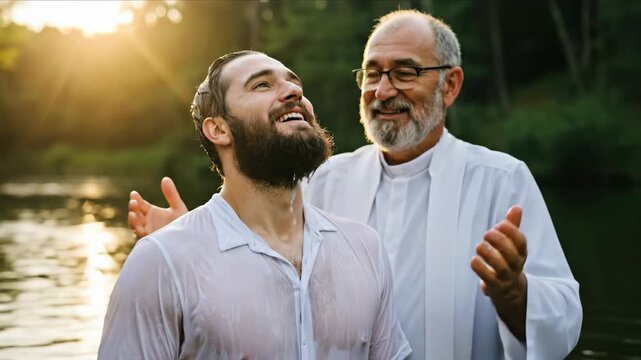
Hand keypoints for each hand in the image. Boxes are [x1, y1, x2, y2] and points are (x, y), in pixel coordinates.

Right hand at [128, 177, 187, 238]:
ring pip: (135, 226)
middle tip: (133, 202)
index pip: (140, 204)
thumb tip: (165, 178)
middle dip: (133, 208)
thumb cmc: (183, 224)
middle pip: (135, 214)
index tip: (134, 193)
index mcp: (151, 212)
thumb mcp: (178, 208)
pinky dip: (139, 232)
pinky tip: (139, 228)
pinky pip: (142, 238)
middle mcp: (147, 222)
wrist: (190, 240)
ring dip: (133, 220)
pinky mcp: (151, 241)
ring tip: (133, 214)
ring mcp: (148, 232)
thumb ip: (171, 194)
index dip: (136, 199)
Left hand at [471, 205, 527, 340]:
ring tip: (480, 246)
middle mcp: (515, 266)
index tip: (499, 224)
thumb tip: (516, 207)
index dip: (511, 231)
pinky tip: (474, 260)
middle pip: (511, 254)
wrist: (510, 292)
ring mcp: (505, 278)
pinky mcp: (494, 287)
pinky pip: (487, 277)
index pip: (521, 242)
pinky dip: (479, 267)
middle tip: (487, 234)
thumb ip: (512, 226)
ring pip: (500, 266)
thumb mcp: (512, 245)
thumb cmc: (507, 262)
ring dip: (487, 253)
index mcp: (521, 253)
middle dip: (498, 241)